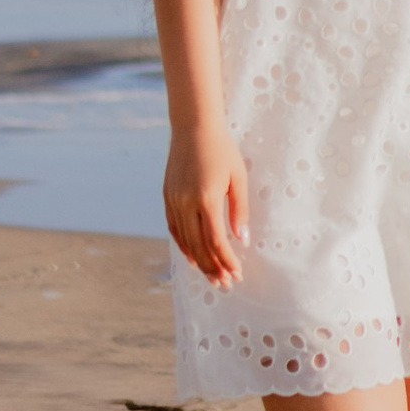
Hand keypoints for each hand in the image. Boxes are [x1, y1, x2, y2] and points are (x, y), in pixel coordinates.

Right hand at [165, 129, 248, 281]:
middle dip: (213, 268)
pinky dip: (183, 246)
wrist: (193, 127)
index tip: (237, 273)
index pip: (216, 241)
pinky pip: (174, 229)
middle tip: (225, 283)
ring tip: (212, 276)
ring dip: (199, 261)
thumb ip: (239, 210)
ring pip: (184, 241)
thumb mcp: (238, 178)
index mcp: (206, 198)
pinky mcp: (167, 197)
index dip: (227, 261)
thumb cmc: (222, 150)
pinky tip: (193, 257)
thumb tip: (242, 241)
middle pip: (198, 246)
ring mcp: (173, 201)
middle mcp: (186, 203)